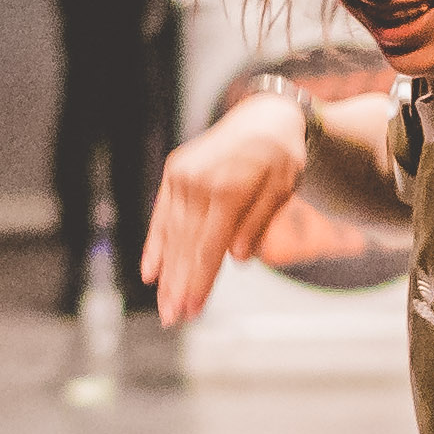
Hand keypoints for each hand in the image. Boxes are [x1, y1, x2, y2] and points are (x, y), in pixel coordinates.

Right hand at [138, 83, 311, 325]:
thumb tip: (237, 258)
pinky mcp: (174, 173)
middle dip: (179, 286)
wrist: (263, 115)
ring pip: (171, 234)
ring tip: (163, 305)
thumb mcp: (283, 187)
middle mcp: (197, 183)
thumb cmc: (280, 155)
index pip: (209, 248)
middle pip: (186, 246)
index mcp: (226, 189)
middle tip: (172, 319)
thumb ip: (258, 222)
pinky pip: (162, 215)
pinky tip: (150, 271)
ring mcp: (182, 177)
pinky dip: (156, 244)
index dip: (199, 282)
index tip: (192, 310)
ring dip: (166, 273)